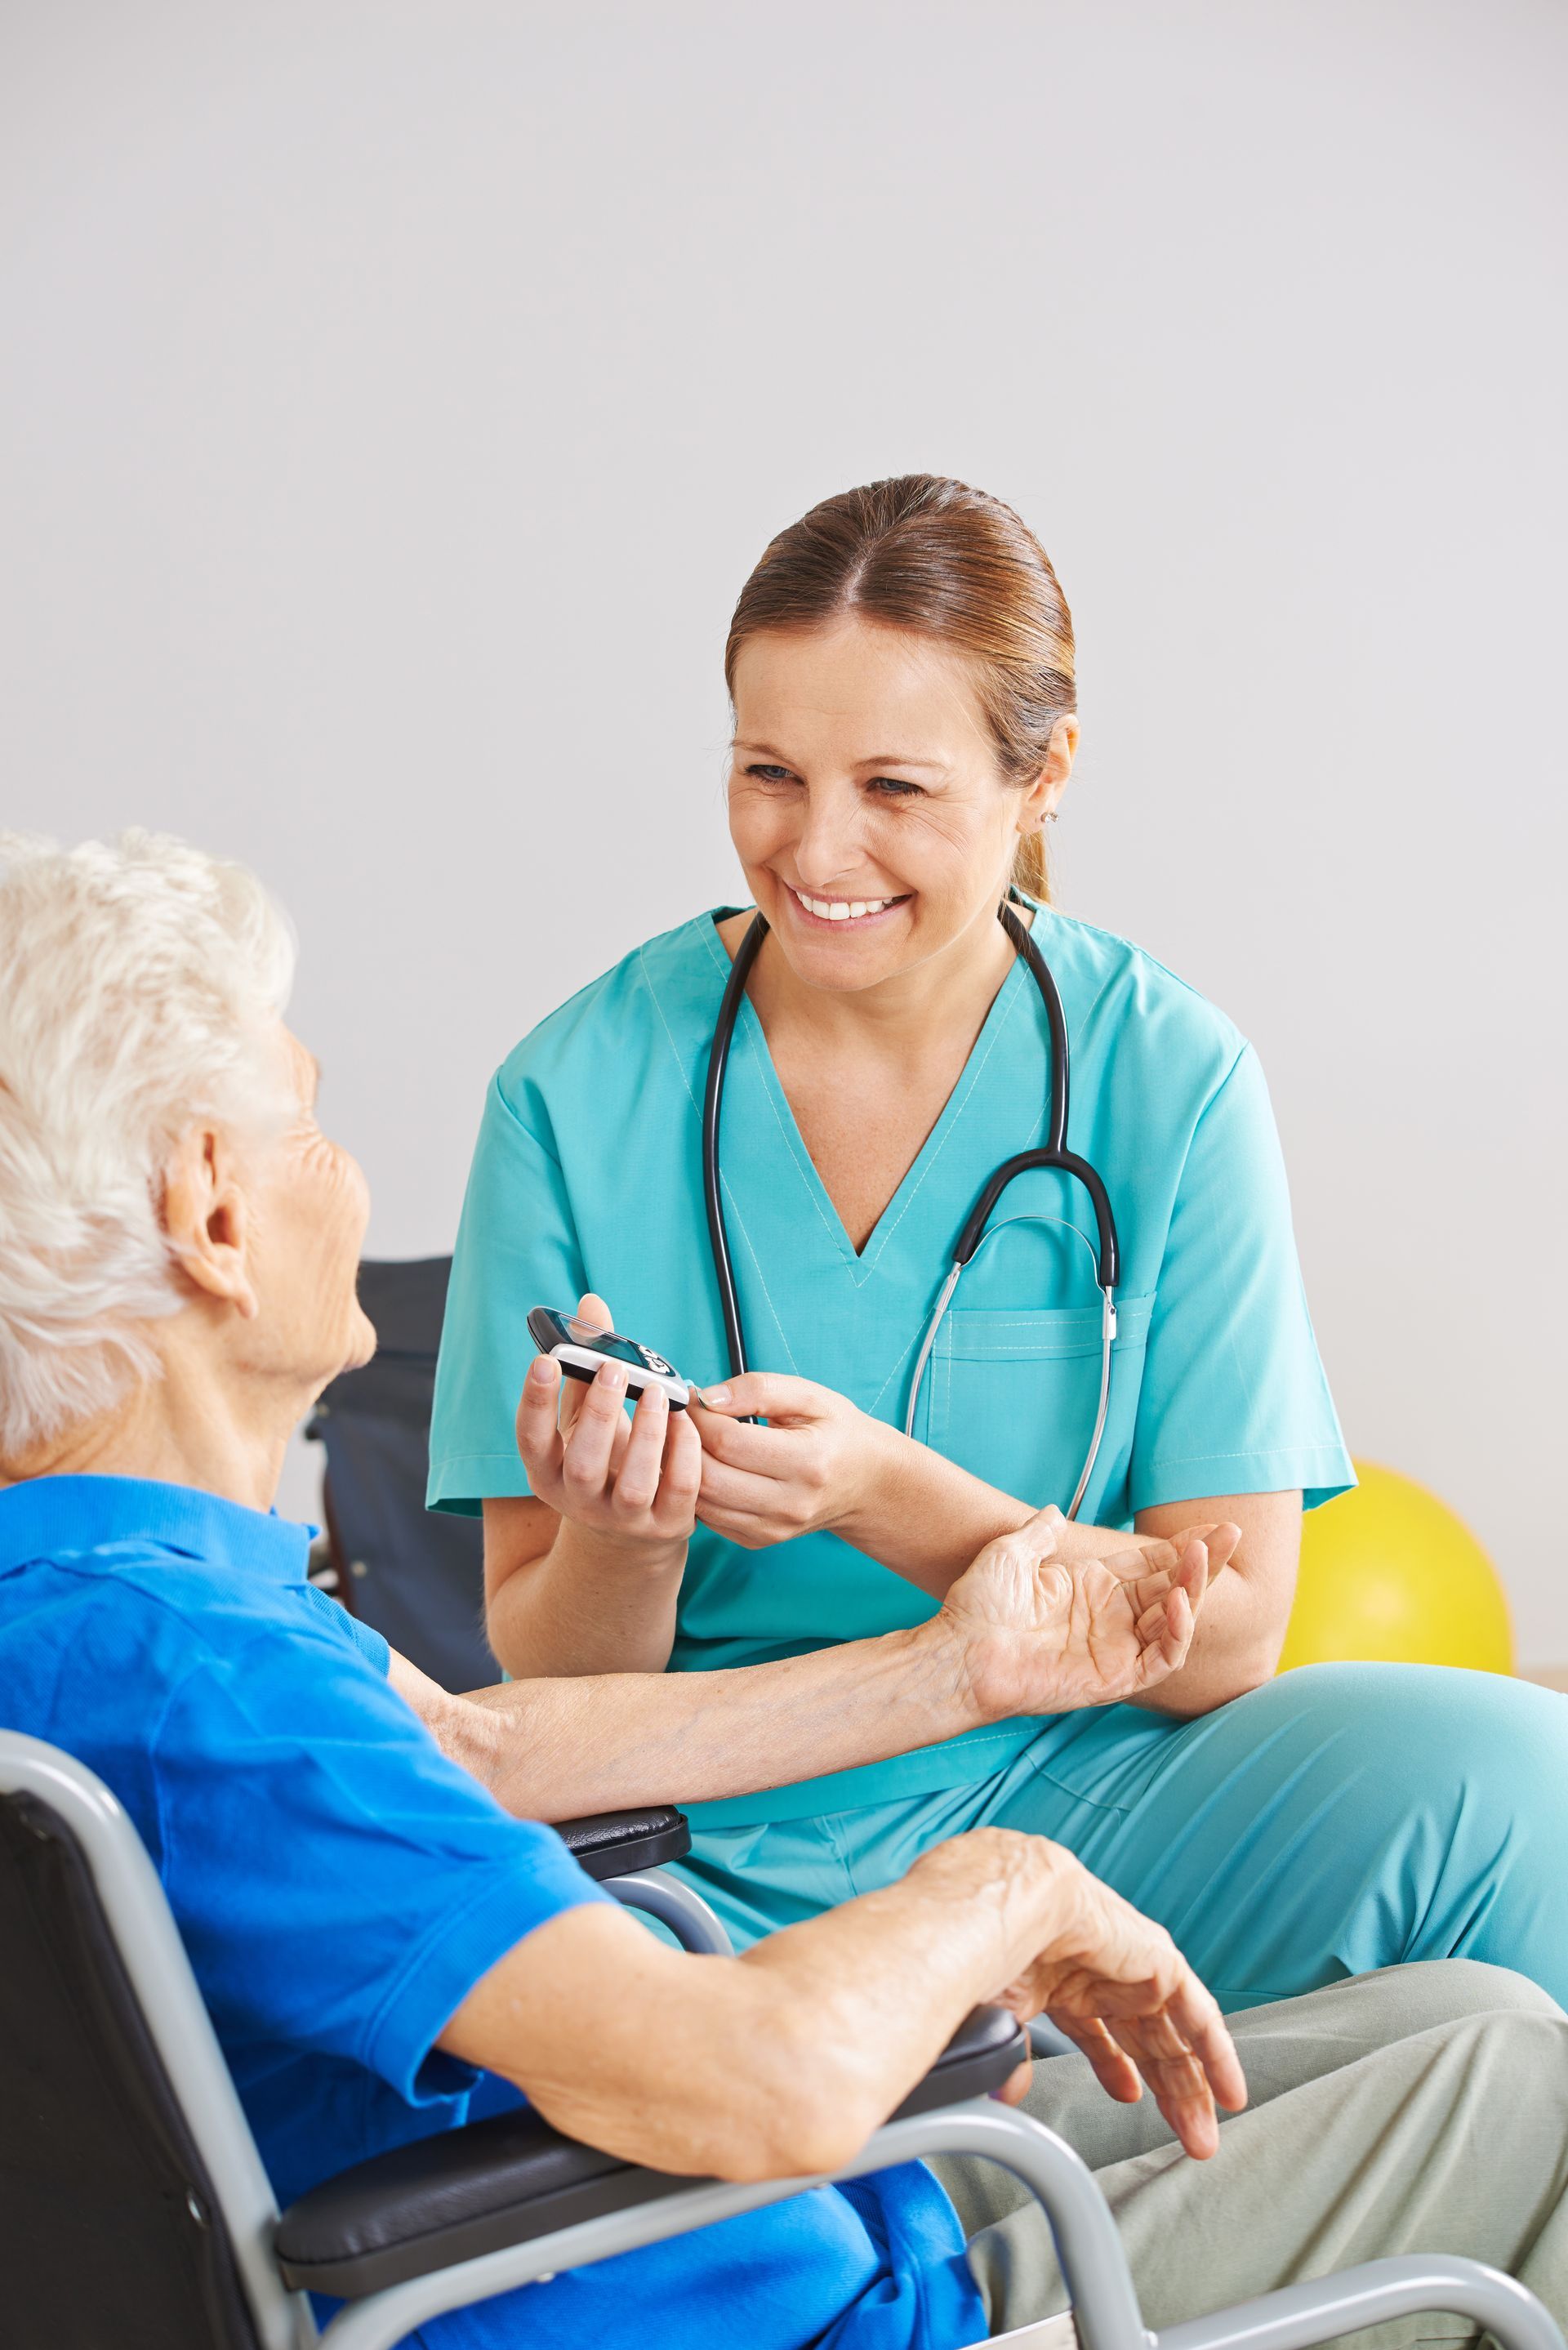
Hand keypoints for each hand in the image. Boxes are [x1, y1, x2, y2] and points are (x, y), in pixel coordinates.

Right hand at [516, 1294, 701, 1560]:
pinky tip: (687, 1420)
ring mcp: (624, 1518)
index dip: (535, 1402)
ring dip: (648, 1434)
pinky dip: (685, 1453)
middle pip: (582, 1464)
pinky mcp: (666, 1525)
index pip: (531, 1441)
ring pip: (635, 1484)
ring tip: (658, 1392)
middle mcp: (579, 1501)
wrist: (630, 1533)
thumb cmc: (605, 1458)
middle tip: (614, 1369)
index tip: (545, 1360)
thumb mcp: (586, 1417)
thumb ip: (586, 1366)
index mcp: (548, 1472)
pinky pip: (680, 1491)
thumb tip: (591, 1303)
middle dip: (598, 1413)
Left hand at [690, 1373, 893, 1548]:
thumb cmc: (838, 1433)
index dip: (700, 1417)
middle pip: (711, 1477)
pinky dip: (698, 1491)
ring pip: (704, 1502)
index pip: (730, 1442)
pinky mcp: (760, 1540)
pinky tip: (705, 1466)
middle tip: (684, 1419)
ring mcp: (774, 1528)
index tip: (694, 1399)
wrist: (866, 1483)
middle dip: (685, 1443)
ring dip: (684, 1469)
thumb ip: (759, 1389)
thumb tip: (708, 1398)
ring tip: (689, 1441)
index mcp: (808, 1462)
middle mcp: (791, 1503)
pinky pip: (709, 1519)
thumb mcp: (810, 1396)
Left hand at [937, 1506, 1210, 1717]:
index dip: (1181, 1548)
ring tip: (1201, 1560)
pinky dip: (1177, 1634)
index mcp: (1090, 1589)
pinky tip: (1179, 1603)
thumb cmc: (977, 1606)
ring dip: (1194, 1592)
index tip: (1211, 1527)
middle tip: (1232, 1535)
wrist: (960, 1650)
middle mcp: (1109, 1618)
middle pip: (1172, 1589)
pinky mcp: (1114, 1679)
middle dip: (1203, 1564)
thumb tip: (1056, 1512)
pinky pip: (1160, 1659)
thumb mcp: (1010, 1554)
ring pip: (1173, 1622)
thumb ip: (1040, 1535)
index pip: (1149, 1565)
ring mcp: (1114, 1649)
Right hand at [992, 1845, 1246, 2158]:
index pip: (1097, 2027)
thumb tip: (1008, 2092)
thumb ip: (1010, 2057)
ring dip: (1190, 2084)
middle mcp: (1099, 1969)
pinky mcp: (1159, 1963)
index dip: (1114, 2065)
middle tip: (1185, 2137)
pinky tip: (1229, 2091)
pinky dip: (1217, 2053)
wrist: (1011, 1902)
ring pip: (1171, 2032)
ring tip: (1202, 2134)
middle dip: (1166, 2089)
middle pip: (1143, 2037)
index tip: (1129, 2097)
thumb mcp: (997, 2015)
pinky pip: (1198, 2014)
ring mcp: (1130, 1965)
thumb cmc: (986, 1946)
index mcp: (1058, 1976)